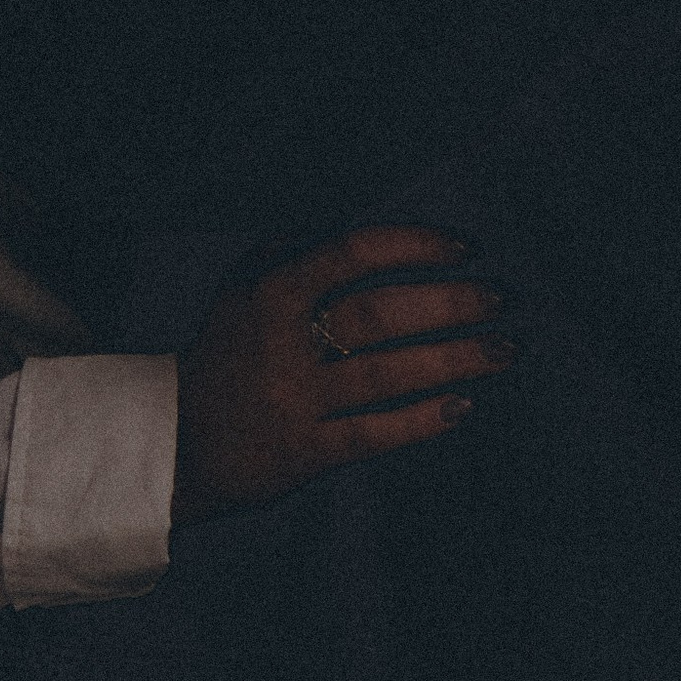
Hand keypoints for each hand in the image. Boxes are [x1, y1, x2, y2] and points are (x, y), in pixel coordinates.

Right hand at [172, 225, 512, 527]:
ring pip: (388, 375)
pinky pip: (375, 434)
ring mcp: (298, 400)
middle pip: (379, 314)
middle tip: (500, 297)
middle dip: (449, 303)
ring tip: (505, 350)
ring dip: (454, 360)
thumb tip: (355, 227)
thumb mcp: (241, 286)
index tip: (463, 247)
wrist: (176, 439)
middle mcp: (286, 341)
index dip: (413, 245)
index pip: (353, 253)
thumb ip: (291, 251)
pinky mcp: (308, 453)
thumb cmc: (225, 350)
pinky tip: (462, 406)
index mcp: (272, 290)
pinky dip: (421, 421)